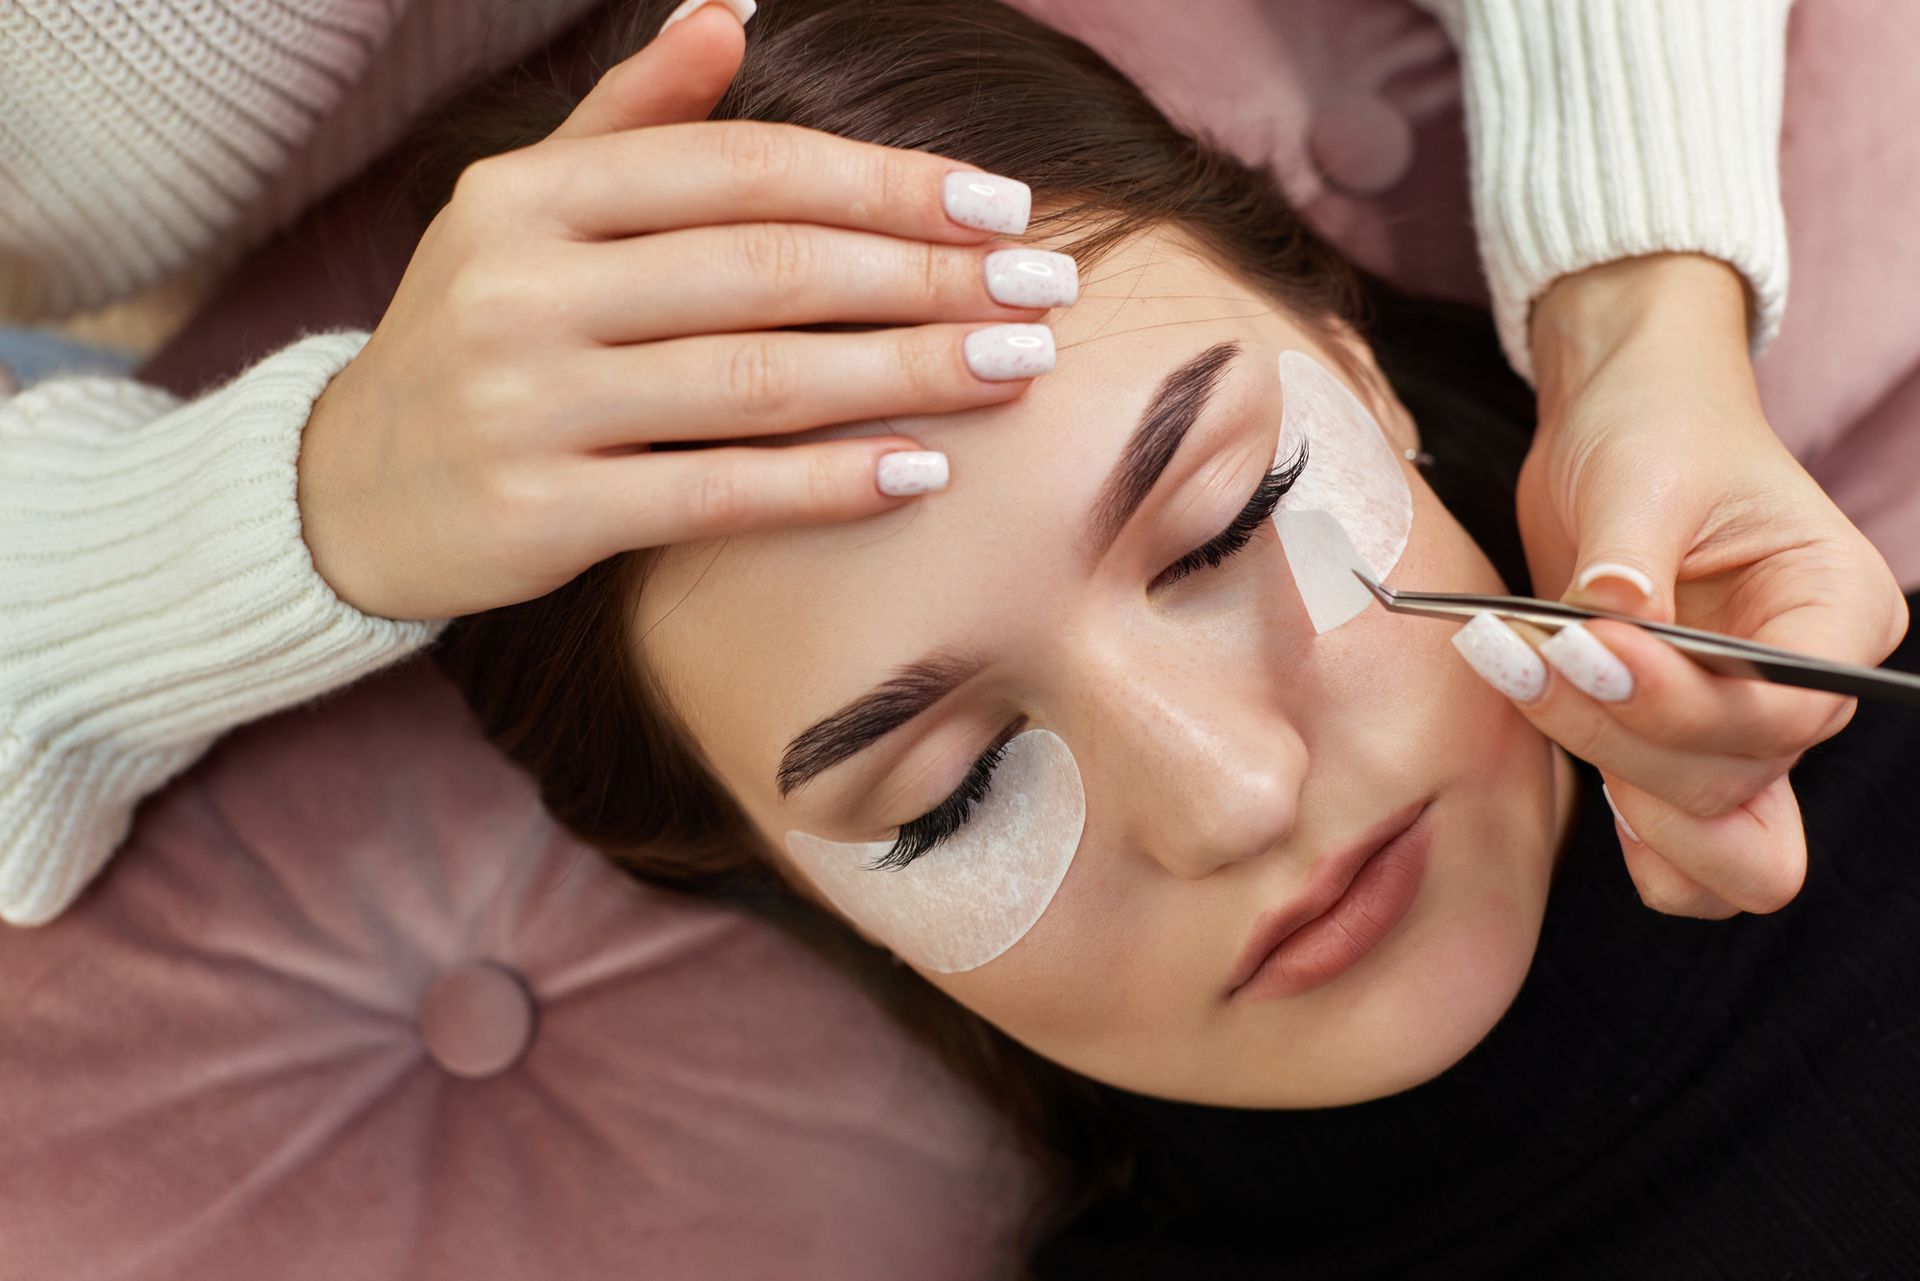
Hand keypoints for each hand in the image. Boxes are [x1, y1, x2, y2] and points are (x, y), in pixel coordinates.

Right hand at [297, 3, 1062, 621]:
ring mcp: (526, 402)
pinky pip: (715, 491)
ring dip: (906, 371)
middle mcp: (523, 286)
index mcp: (530, 195)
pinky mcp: (539, 513)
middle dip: (926, 276)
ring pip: (755, 378)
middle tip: (1046, 290)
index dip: (883, 183)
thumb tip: (730, 10)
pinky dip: (826, 482)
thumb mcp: (526, 212)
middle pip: (768, 268)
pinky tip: (920, 471)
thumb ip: (630, 120)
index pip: (742, 170)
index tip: (1000, 205)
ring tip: (1015, 369)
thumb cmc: (476, 337)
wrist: (346, 491)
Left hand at [1507, 254, 1908, 916]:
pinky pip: (1677, 850)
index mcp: (1837, 612)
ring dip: (1615, 784)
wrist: (1616, 429)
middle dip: (1625, 738)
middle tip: (1527, 655)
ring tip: (1527, 683)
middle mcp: (1804, 690)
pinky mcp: (1672, 748)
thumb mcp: (1642, 471)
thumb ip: (1628, 556)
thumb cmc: (1654, 430)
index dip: (1681, 703)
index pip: (1785, 710)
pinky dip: (1627, 835)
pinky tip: (1564, 757)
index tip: (1588, 648)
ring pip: (1713, 840)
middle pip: (1737, 782)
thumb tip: (1609, 615)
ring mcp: (1740, 731)